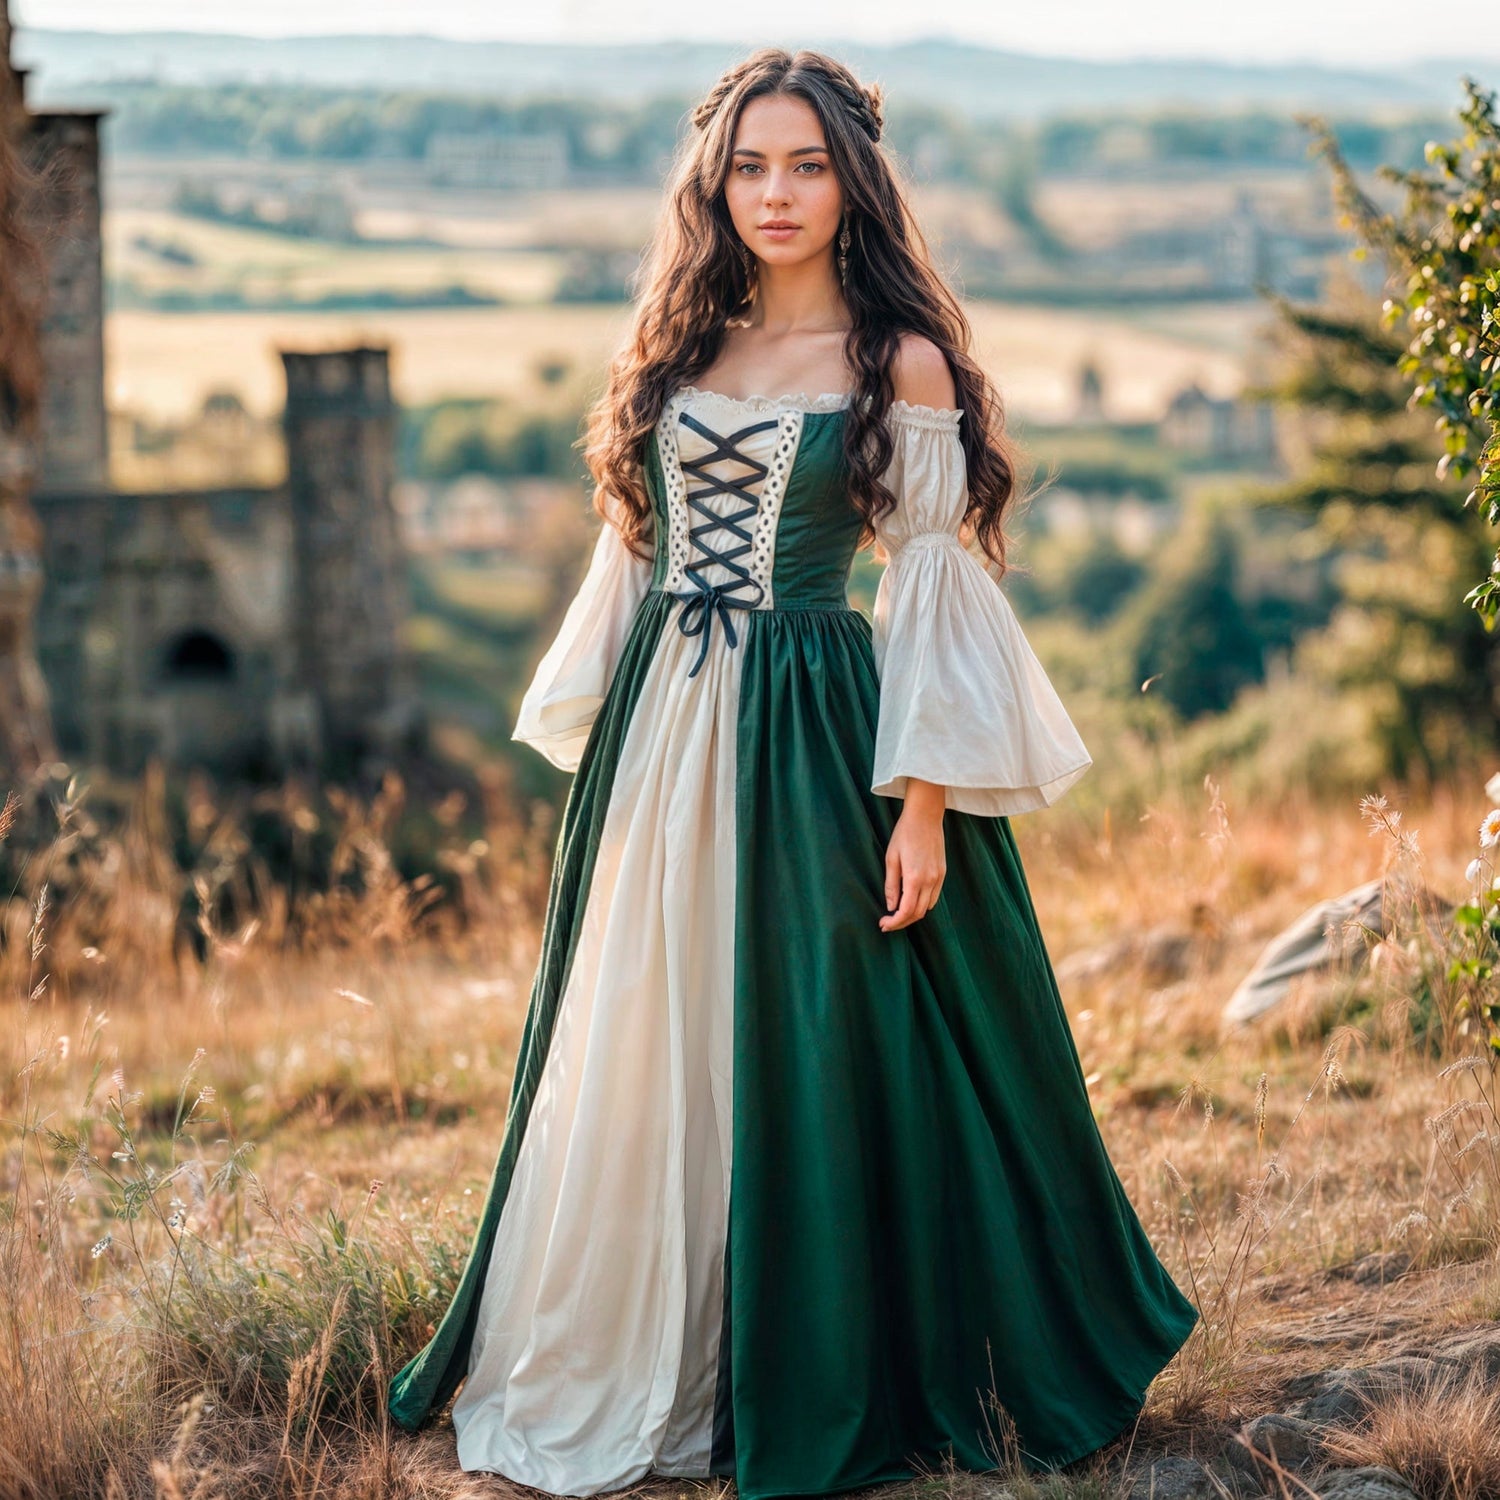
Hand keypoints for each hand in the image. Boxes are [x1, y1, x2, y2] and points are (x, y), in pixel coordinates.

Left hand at [880, 779, 946, 931]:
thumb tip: (891, 907)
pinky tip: (911, 900)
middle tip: (887, 922)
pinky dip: (922, 904)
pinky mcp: (943, 872)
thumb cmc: (904, 834)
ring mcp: (939, 877)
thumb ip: (891, 885)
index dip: (894, 922)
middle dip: (902, 922)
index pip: (906, 911)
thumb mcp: (891, 859)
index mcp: (915, 878)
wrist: (925, 816)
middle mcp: (930, 880)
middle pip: (918, 913)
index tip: (883, 924)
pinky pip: (934, 896)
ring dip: (913, 914)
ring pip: (927, 907)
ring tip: (898, 913)